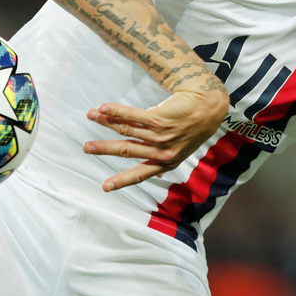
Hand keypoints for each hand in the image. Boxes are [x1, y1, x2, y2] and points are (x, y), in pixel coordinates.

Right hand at [83, 88, 229, 191]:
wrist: (208, 107)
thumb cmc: (193, 128)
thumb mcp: (182, 150)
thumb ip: (165, 159)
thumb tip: (155, 174)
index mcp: (167, 162)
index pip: (140, 174)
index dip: (122, 181)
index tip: (105, 187)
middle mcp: (163, 152)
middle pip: (127, 150)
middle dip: (104, 148)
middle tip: (86, 148)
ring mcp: (162, 136)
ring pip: (127, 130)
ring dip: (106, 122)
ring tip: (90, 116)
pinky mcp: (160, 120)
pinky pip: (133, 116)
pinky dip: (116, 112)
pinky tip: (103, 108)